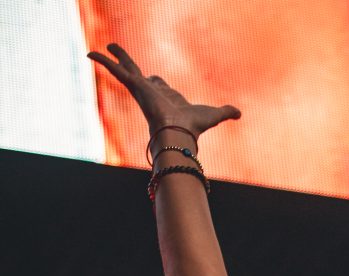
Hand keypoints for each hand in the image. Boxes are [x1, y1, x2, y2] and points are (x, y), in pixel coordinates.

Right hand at [87, 43, 240, 141]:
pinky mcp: (134, 86)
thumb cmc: (194, 128)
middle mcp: (151, 93)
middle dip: (128, 63)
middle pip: (137, 73)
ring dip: (112, 58)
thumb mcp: (214, 115)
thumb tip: (239, 114)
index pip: (158, 84)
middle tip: (116, 52)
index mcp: (166, 97)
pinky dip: (102, 62)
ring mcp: (141, 89)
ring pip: (123, 69)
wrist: (179, 134)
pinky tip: (90, 53)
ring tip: (99, 49)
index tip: (153, 79)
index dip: (157, 81)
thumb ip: (226, 112)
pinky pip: (115, 71)